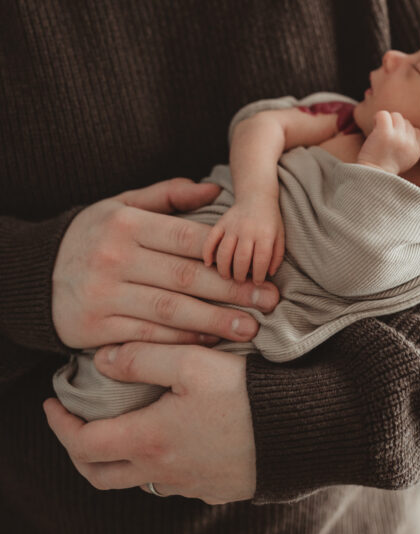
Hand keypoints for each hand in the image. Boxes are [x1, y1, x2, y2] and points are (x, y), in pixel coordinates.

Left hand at [43, 343, 254, 503]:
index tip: (52, 403)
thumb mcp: (191, 362)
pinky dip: (157, 461)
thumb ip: (142, 357)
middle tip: (74, 423)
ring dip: (120, 457)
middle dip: (78, 449)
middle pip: (101, 475)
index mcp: (150, 441)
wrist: (300, 427)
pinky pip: (173, 481)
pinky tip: (170, 436)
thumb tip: (102, 361)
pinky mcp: (216, 487)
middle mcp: (163, 472)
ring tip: (123, 424)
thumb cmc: (246, 392)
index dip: (60, 425)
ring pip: (138, 479)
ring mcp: (190, 485)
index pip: (84, 445)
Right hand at [52, 178, 278, 349]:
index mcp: (127, 223)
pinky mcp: (94, 328)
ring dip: (215, 322)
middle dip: (233, 290)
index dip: (229, 254)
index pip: (187, 239)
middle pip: (186, 277)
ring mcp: (103, 294)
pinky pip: (146, 336)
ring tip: (250, 328)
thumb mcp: (123, 204)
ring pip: (170, 311)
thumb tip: (214, 189)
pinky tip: (209, 343)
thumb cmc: (95, 235)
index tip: (264, 266)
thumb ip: (169, 195)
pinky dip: (181, 342)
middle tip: (270, 300)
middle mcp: (114, 258)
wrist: (35, 274)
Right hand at [203, 198, 284, 283]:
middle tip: (240, 281)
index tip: (257, 282)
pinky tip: (208, 263)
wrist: (257, 196)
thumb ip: (277, 256)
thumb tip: (270, 274)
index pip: (261, 260)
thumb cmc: (271, 221)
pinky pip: (210, 239)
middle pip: (241, 259)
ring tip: (227, 276)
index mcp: (265, 234)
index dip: (259, 275)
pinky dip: (207, 253)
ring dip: (223, 268)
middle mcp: (248, 230)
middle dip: (240, 275)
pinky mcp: (221, 223)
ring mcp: (232, 226)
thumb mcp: (280, 236)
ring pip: (224, 252)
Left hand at [357, 110, 419, 174]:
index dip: (404, 132)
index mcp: (416, 150)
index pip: (416, 131)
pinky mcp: (385, 132)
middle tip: (384, 136)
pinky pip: (384, 114)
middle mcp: (409, 143)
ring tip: (378, 132)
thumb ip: (409, 145)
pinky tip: (374, 126)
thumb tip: (404, 126)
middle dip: (394, 126)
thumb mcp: (405, 160)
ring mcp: (398, 137)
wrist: (370, 176)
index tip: (394, 139)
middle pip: (405, 122)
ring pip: (395, 116)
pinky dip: (377, 117)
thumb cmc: (384, 168)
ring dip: (386, 121)